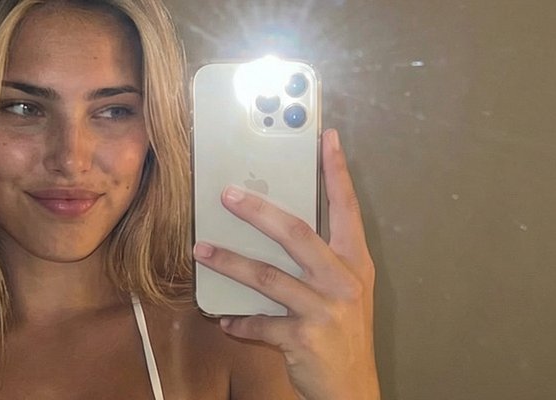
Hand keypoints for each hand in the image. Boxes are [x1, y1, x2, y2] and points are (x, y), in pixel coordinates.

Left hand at [193, 129, 378, 399]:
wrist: (354, 389)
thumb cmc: (343, 334)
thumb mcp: (344, 292)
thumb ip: (319, 261)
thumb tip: (273, 225)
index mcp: (354, 264)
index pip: (347, 209)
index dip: (336, 172)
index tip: (325, 138)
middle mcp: (343, 282)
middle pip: (296, 234)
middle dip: (258, 211)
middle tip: (227, 195)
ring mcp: (324, 311)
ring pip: (268, 277)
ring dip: (230, 262)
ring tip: (202, 250)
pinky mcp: (304, 339)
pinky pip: (260, 323)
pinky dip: (239, 321)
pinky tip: (223, 317)